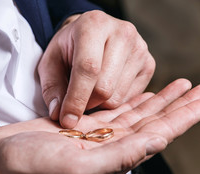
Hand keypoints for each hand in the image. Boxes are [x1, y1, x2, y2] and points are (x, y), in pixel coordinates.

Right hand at [0, 79, 199, 173]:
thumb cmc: (30, 170)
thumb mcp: (77, 168)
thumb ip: (118, 157)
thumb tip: (157, 141)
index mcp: (112, 161)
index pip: (157, 135)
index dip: (182, 117)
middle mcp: (106, 149)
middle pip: (151, 122)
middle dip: (177, 105)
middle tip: (198, 88)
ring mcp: (91, 137)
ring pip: (133, 115)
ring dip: (157, 101)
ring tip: (176, 87)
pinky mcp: (76, 126)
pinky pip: (109, 111)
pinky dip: (127, 102)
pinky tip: (138, 96)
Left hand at [38, 10, 155, 127]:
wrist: (90, 35)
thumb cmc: (67, 49)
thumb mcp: (49, 63)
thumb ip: (51, 88)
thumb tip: (58, 114)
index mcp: (93, 25)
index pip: (87, 68)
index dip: (76, 99)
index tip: (66, 120)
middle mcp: (122, 33)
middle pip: (105, 88)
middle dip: (85, 104)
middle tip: (74, 104)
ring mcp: (140, 48)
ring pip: (117, 98)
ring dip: (99, 105)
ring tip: (88, 92)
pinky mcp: (149, 64)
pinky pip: (130, 99)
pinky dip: (112, 103)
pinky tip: (103, 89)